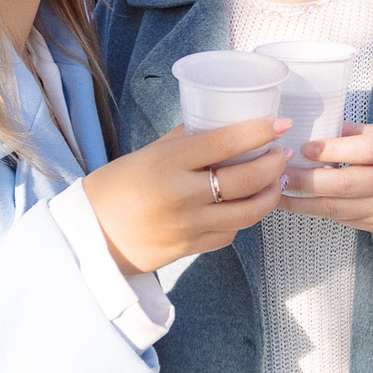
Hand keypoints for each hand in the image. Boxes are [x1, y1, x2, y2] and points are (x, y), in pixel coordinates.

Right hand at [82, 118, 291, 274]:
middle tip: (282, 154)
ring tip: (276, 181)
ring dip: (270, 195)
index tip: (281, 124)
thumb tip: (219, 124)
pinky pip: (230, 233)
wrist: (89, 235)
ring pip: (247, 212)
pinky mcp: (190, 248)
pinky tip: (246, 206)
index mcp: (168, 163)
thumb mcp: (146, 154)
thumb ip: (183, 140)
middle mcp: (182, 194)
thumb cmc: (116, 187)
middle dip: (274, 164)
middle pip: (246, 179)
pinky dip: (243, 219)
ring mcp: (188, 225)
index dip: (260, 131)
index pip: (226, 142)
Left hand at [279, 123, 372, 236]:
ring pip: (337, 209)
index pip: (365, 151)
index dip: (333, 150)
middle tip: (279, 173)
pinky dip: (315, 210)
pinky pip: (340, 218)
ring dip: (302, 202)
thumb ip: (353, 133)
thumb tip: (311, 125)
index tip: (304, 147)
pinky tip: (295, 202)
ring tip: (276, 190)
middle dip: (308, 180)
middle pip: (346, 185)